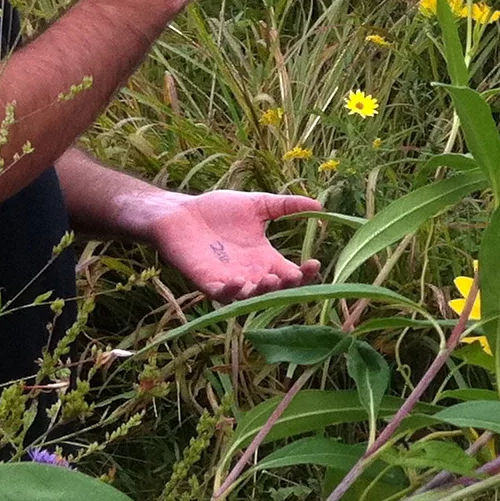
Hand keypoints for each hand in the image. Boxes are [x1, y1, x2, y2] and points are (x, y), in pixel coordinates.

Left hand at [144, 188, 322, 303]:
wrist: (179, 212)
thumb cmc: (216, 209)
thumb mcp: (258, 204)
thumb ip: (286, 206)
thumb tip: (320, 205)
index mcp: (264, 257)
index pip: (290, 273)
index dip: (305, 273)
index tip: (314, 263)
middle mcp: (250, 273)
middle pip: (274, 289)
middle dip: (286, 287)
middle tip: (293, 275)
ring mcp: (229, 279)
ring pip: (250, 296)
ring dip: (261, 292)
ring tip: (270, 280)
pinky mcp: (206, 281)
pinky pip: (221, 294)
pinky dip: (231, 291)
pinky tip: (240, 281)